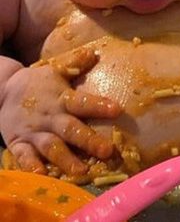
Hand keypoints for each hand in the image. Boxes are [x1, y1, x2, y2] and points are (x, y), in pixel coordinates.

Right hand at [0, 48, 120, 175]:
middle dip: (88, 140)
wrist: (1, 91)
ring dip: (66, 160)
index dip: (98, 105)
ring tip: (82, 171)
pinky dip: (32, 168)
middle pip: (70, 129)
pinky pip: (24, 158)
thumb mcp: (55, 69)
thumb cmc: (38, 83)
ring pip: (51, 148)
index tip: (117, 110)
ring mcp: (33, 132)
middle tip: (107, 151)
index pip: (82, 102)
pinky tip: (42, 177)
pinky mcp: (18, 143)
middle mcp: (50, 117)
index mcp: (61, 98)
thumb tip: (94, 52)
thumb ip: (74, 63)